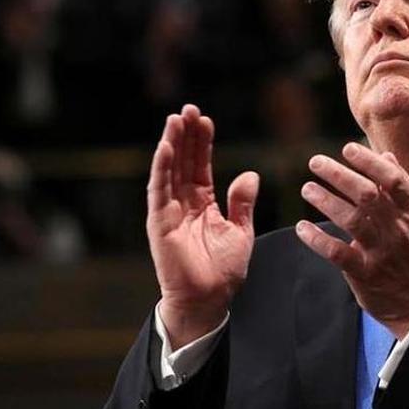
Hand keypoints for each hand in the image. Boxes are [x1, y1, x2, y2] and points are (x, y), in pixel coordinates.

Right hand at [147, 104, 258, 346]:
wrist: (209, 300)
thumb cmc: (222, 271)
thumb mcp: (240, 231)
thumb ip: (242, 203)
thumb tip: (250, 174)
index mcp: (203, 204)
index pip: (201, 166)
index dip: (203, 143)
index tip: (206, 120)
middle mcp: (183, 203)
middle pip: (183, 162)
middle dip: (186, 135)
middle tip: (189, 108)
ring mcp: (169, 211)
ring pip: (169, 170)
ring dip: (172, 144)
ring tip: (176, 118)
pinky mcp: (159, 222)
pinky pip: (158, 190)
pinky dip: (161, 167)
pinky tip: (165, 146)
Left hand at [296, 142, 408, 338]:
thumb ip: (401, 188)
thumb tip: (386, 156)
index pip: (393, 180)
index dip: (369, 162)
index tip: (347, 149)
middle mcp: (397, 230)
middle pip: (367, 195)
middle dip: (339, 175)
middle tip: (315, 163)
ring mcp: (381, 252)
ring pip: (351, 220)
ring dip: (325, 201)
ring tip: (307, 189)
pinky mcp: (365, 273)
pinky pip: (337, 253)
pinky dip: (317, 239)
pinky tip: (301, 227)